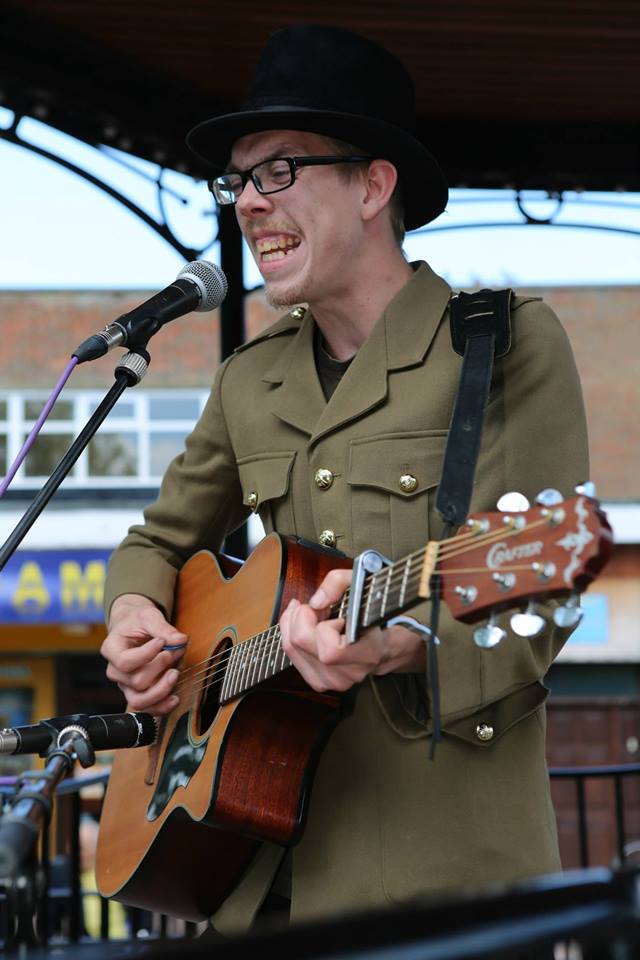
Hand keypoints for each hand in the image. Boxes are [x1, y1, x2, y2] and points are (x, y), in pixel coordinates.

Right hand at [100, 594, 187, 714]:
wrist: (134, 627)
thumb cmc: (137, 621)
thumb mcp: (148, 616)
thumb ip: (163, 627)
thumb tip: (180, 640)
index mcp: (111, 649)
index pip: (125, 661)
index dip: (146, 654)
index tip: (162, 641)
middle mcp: (115, 671)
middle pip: (137, 681)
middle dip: (160, 667)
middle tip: (173, 652)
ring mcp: (126, 685)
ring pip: (139, 701)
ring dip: (162, 690)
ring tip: (175, 674)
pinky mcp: (138, 692)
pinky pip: (147, 709)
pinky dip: (162, 707)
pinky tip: (175, 697)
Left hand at [278, 570, 425, 692]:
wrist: (382, 647)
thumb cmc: (371, 614)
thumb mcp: (361, 584)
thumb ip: (338, 583)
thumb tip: (316, 602)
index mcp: (366, 653)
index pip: (329, 651)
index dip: (321, 625)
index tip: (328, 610)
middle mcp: (349, 673)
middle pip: (300, 643)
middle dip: (299, 616)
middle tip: (311, 607)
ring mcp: (333, 682)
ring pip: (291, 650)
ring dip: (294, 627)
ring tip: (311, 617)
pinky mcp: (320, 683)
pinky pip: (292, 658)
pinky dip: (293, 639)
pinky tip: (307, 631)